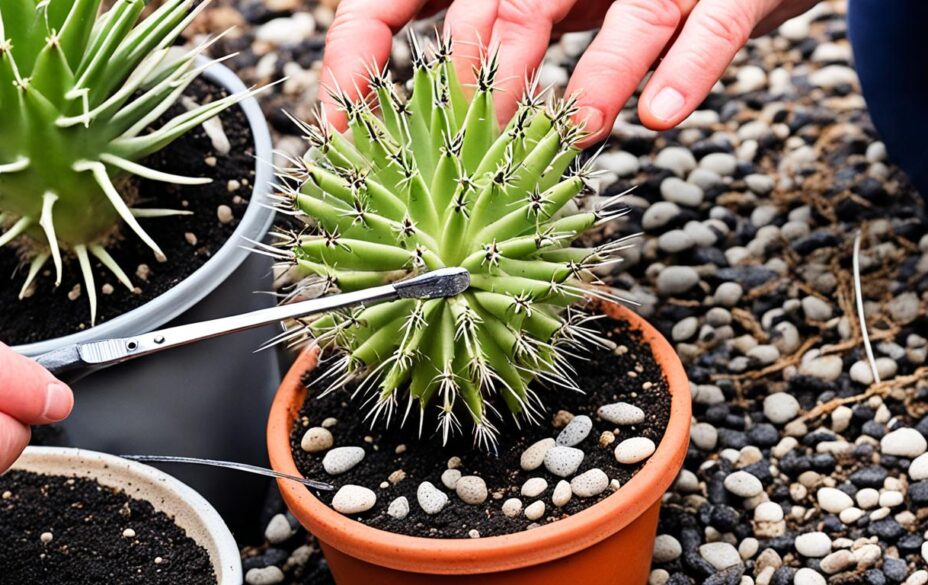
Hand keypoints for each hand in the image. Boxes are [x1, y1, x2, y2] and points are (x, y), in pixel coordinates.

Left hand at [320, 0, 821, 144]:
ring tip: (573, 138)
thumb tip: (418, 133)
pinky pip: (706, 23)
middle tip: (465, 148)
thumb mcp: (548, 10)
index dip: (362, 52)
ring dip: (590, 80)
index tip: (342, 119)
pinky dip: (684, 68)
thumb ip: (491, 50)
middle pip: (506, 6)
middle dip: (477, 80)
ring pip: (614, 14)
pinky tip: (659, 115)